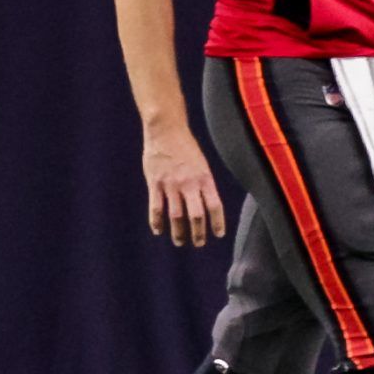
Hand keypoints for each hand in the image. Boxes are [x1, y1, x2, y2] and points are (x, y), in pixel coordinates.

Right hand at [143, 131, 225, 245]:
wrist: (166, 130)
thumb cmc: (185, 146)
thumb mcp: (201, 163)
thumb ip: (203, 183)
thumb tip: (207, 204)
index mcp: (204, 178)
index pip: (215, 205)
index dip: (217, 222)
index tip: (218, 235)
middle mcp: (189, 183)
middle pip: (196, 215)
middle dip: (198, 233)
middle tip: (199, 243)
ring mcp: (171, 184)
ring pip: (176, 216)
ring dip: (178, 232)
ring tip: (180, 242)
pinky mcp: (155, 183)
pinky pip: (156, 208)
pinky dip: (157, 222)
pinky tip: (159, 230)